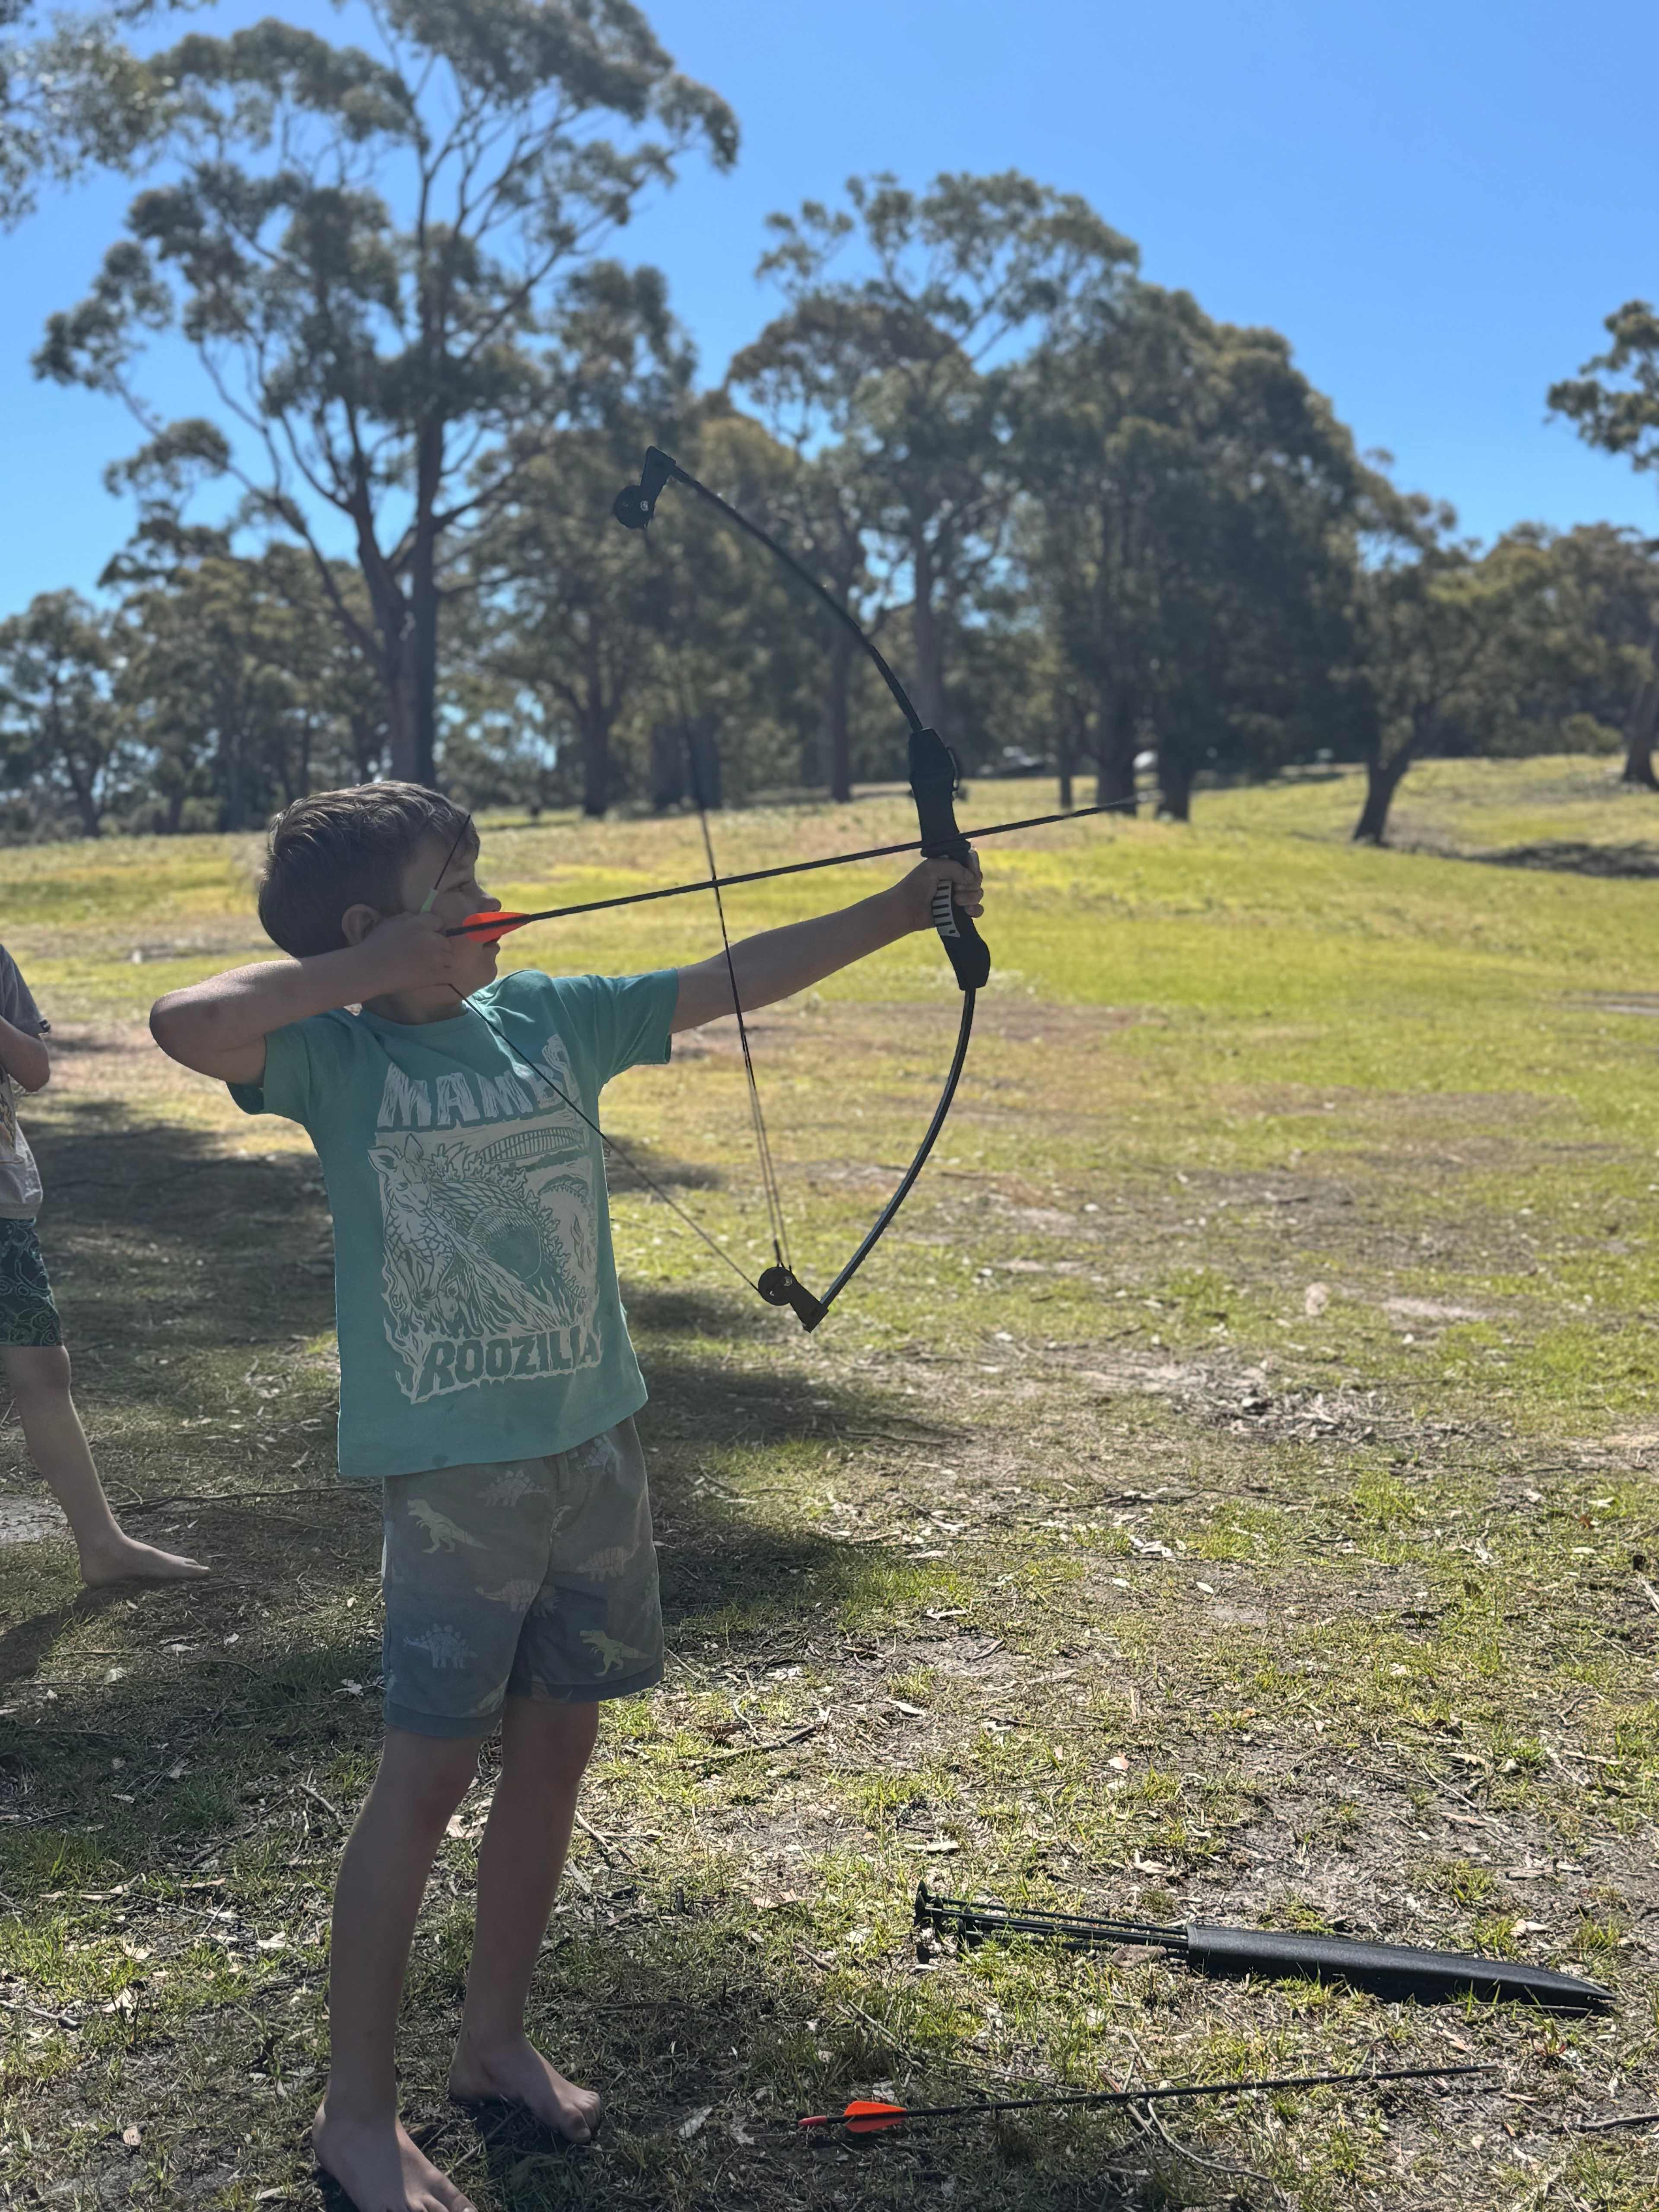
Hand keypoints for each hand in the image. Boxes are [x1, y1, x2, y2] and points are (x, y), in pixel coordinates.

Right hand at [351, 910, 498, 999]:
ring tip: (428, 965)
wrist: (370, 969)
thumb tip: (420, 918)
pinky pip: (450, 973)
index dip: (433, 929)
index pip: (439, 921)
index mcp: (421, 924)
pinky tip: (435, 975)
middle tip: (426, 952)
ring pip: (449, 957)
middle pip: (446, 941)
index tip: (427, 935)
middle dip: (439, 945)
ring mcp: (436, 959)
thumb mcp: (390, 922)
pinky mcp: (435, 975)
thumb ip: (409, 918)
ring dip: (442, 960)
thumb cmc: (376, 945)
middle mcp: (432, 940)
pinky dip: (444, 974)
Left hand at [892, 853, 983, 935]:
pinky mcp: (959, 911)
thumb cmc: (915, 885)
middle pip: (977, 878)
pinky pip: (977, 910)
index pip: (971, 861)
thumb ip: (954, 868)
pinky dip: (975, 910)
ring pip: (978, 894)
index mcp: (950, 865)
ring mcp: (959, 896)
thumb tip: (972, 878)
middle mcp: (957, 879)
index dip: (973, 866)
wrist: (906, 909)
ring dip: (970, 897)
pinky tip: (966, 911)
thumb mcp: (932, 868)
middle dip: (970, 884)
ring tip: (955, 900)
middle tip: (955, 889)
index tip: (969, 871)